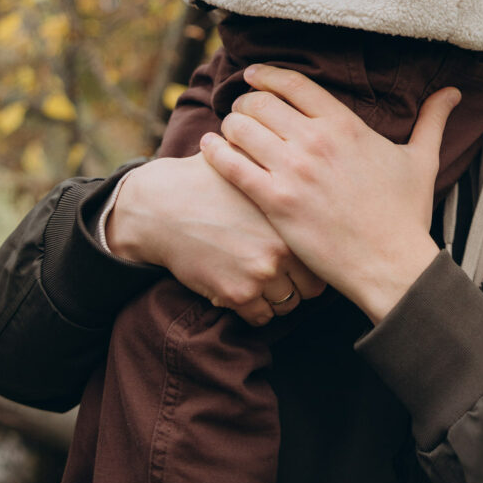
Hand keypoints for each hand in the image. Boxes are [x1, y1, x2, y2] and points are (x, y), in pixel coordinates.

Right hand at [106, 151, 325, 327]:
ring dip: (276, 299)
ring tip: (261, 283)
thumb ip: (278, 170)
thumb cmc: (206, 181)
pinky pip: (260, 317)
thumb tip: (304, 164)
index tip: (302, 260)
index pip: (321, 255)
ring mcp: (260, 275)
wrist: (162, 207)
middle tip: (284, 277)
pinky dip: (255, 310)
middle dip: (298, 284)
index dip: (313, 260)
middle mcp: (281, 249)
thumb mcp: (248, 166)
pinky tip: (243, 292)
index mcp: (289, 218)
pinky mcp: (236, 294)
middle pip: (311, 287)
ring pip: (287, 305)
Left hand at [199, 66, 457, 323]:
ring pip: (241, 128)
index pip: (293, 84)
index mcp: (345, 124)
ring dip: (229, 126)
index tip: (253, 76)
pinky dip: (214, 152)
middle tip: (240, 111)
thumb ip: (432, 120)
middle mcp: (315, 140)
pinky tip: (208, 148)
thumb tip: (453, 92)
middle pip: (260, 102)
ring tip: (226, 132)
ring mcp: (293, 171)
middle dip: (245, 102)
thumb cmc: (405, 214)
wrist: (390, 262)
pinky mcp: (275, 202)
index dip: (267, 75)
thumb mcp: (421, 160)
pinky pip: (231, 166)